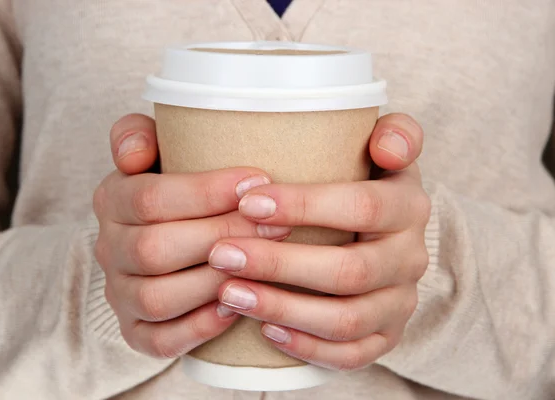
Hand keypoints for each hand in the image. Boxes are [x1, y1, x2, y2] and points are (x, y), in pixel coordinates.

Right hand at [93, 114, 289, 358]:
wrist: (165, 235)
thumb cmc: (176, 188)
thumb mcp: (155, 149)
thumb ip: (138, 135)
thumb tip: (132, 155)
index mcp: (111, 200)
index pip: (149, 198)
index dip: (206, 192)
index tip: (257, 182)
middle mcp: (108, 250)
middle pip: (155, 249)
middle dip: (222, 236)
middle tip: (276, 225)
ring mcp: (120, 294)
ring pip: (157, 298)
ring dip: (215, 281)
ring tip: (263, 264)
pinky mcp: (136, 331)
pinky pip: (160, 341)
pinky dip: (200, 327)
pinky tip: (237, 307)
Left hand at [208, 113, 429, 370]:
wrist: (386, 233)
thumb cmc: (366, 183)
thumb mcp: (386, 149)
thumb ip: (395, 133)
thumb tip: (385, 145)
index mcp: (408, 206)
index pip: (362, 206)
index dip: (305, 206)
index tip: (247, 203)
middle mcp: (410, 258)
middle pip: (349, 271)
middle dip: (280, 264)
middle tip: (222, 255)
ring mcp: (399, 302)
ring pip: (345, 319)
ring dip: (283, 307)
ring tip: (229, 293)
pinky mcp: (386, 336)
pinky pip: (351, 354)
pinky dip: (307, 346)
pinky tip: (264, 330)